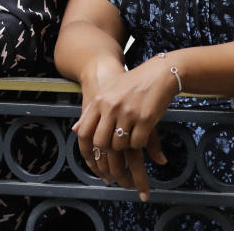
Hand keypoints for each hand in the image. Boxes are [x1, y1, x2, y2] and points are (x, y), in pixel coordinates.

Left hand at [73, 56, 175, 200]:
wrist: (158, 74)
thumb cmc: (132, 83)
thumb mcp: (107, 91)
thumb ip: (91, 111)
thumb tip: (75, 130)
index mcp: (99, 101)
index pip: (85, 132)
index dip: (86, 150)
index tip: (92, 158)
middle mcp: (111, 107)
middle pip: (101, 142)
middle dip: (107, 151)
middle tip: (115, 151)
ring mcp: (128, 113)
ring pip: (119, 145)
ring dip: (125, 147)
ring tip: (130, 138)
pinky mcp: (145, 119)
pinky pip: (137, 143)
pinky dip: (139, 143)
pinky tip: (141, 135)